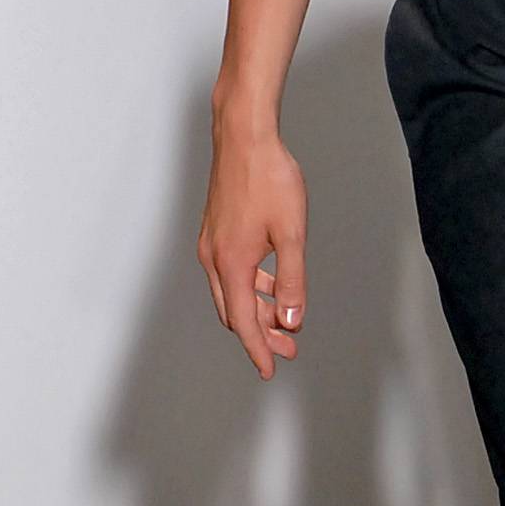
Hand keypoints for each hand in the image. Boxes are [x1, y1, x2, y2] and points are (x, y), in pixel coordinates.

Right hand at [197, 117, 308, 379]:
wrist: (244, 136)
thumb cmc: (269, 178)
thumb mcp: (291, 234)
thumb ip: (293, 280)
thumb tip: (292, 319)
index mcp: (231, 263)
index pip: (243, 322)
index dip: (258, 349)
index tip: (270, 369)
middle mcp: (214, 258)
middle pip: (235, 312)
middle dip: (260, 334)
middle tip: (288, 347)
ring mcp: (211, 244)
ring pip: (232, 293)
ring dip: (257, 310)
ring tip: (286, 319)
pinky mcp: (215, 231)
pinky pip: (230, 273)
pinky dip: (251, 286)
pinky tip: (274, 283)